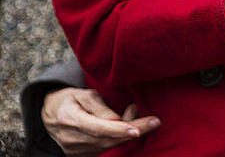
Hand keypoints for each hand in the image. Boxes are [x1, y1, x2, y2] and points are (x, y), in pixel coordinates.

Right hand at [42, 87, 160, 156]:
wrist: (48, 116)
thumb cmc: (69, 100)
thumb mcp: (82, 95)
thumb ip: (99, 106)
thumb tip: (118, 119)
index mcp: (69, 119)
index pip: (98, 128)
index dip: (119, 130)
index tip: (137, 129)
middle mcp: (72, 139)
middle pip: (107, 139)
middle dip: (134, 131)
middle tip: (155, 122)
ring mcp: (76, 150)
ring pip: (109, 146)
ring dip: (130, 134)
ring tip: (146, 120)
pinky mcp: (83, 155)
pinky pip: (106, 149)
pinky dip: (121, 140)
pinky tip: (132, 128)